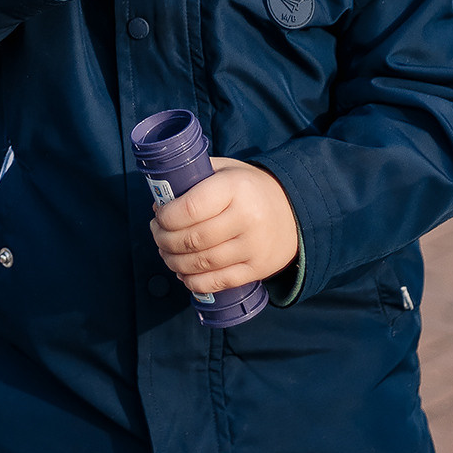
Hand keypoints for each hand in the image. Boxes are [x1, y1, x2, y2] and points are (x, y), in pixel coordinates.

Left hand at [151, 157, 298, 297]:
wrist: (295, 212)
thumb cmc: (250, 188)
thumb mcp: (227, 170)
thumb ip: (195, 177)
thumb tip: (160, 200)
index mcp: (235, 188)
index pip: (190, 208)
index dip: (166, 217)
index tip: (158, 216)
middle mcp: (246, 218)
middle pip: (192, 239)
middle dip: (164, 240)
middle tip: (157, 235)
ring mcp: (253, 247)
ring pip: (202, 263)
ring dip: (174, 262)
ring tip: (165, 253)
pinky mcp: (257, 269)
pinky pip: (218, 282)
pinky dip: (194, 282)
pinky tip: (183, 273)